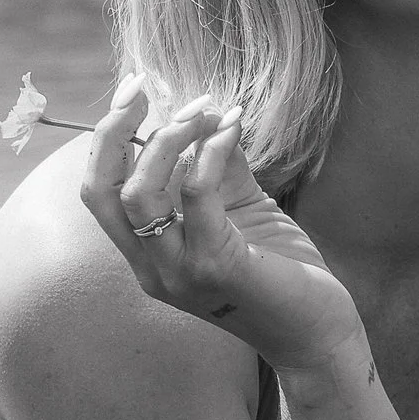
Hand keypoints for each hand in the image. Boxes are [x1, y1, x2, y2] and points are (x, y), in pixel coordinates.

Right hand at [82, 77, 366, 378]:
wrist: (319, 332)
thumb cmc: (282, 269)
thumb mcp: (242, 206)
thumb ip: (218, 164)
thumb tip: (207, 110)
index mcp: (148, 254)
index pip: (99, 191)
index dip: (106, 136)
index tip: (132, 89)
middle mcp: (152, 267)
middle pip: (100, 191)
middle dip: (113, 131)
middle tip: (141, 88)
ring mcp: (179, 273)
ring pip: (139, 194)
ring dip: (166, 139)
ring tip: (201, 109)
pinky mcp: (217, 268)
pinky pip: (197, 195)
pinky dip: (211, 152)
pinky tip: (232, 127)